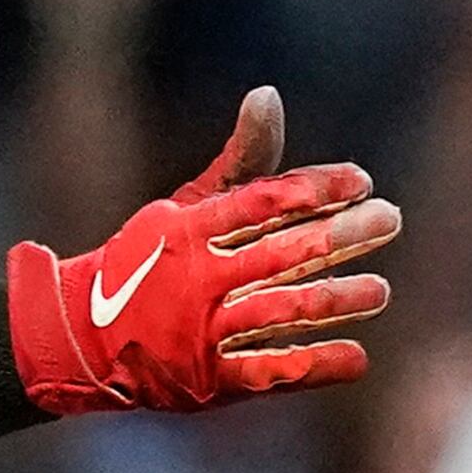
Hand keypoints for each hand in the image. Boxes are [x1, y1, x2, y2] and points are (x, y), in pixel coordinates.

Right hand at [8, 86, 400, 414]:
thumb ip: (240, 160)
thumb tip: (269, 94)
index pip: (262, 201)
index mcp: (191, 228)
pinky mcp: (209, 378)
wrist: (81, 337)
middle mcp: (198, 277)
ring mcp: (203, 330)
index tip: (362, 180)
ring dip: (338, 300)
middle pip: (283, 254)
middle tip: (390, 219)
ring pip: (283, 312)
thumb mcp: (187, 205)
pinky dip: (315, 365)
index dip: (315, 189)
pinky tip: (358, 357)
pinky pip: (269, 372)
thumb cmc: (150, 260)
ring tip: (381, 291)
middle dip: (343, 237)